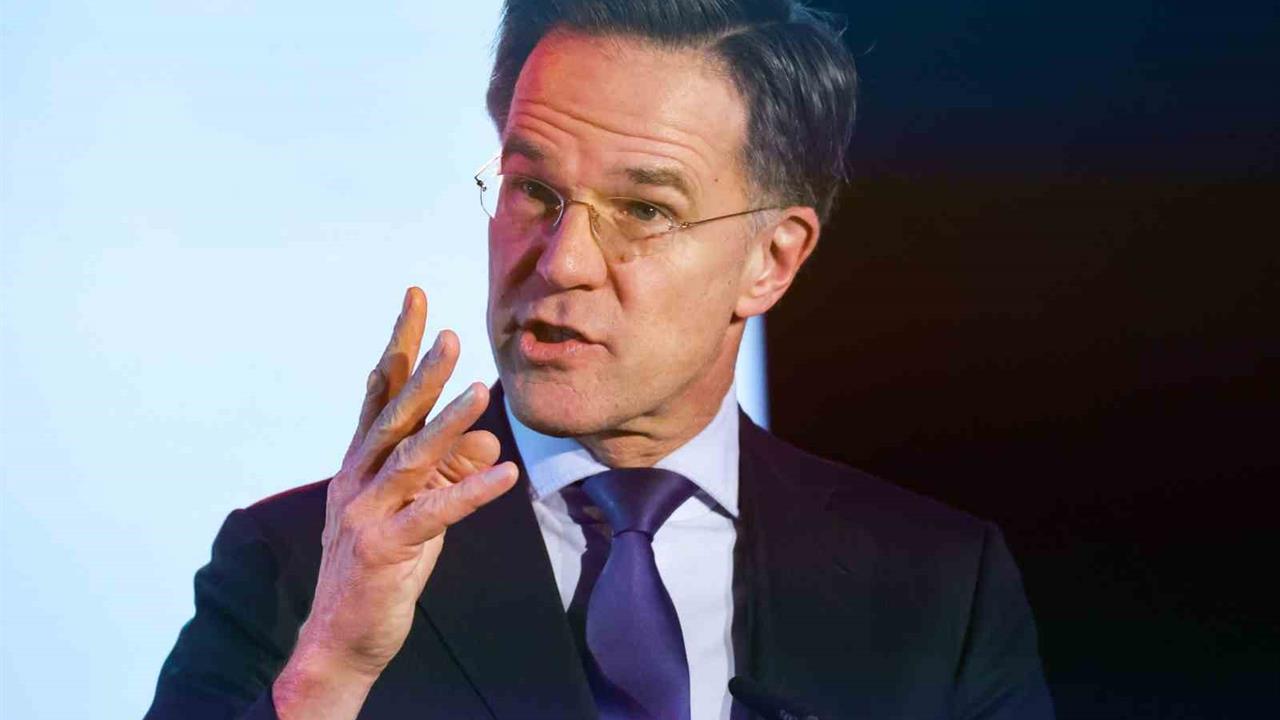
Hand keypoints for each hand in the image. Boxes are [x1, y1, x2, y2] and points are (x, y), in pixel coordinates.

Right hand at [274, 287, 517, 718]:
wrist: (341, 636)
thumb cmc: (381, 567)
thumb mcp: (420, 510)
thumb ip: (449, 471)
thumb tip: (488, 436)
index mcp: (362, 463)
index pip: (381, 391)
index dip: (400, 344)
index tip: (417, 298)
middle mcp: (358, 479)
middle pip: (393, 414)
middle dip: (421, 370)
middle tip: (450, 331)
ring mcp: (367, 513)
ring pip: (411, 457)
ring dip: (447, 422)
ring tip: (479, 389)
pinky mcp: (386, 548)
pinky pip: (435, 514)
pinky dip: (471, 491)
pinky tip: (505, 473)